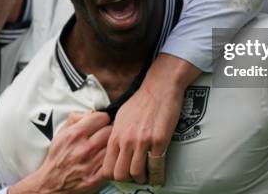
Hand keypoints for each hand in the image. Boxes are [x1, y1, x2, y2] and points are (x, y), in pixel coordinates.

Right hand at [10, 111, 111, 193]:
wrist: (50, 184)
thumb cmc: (58, 156)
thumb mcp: (61, 132)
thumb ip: (76, 117)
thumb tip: (93, 111)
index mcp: (75, 134)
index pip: (102, 117)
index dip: (103, 119)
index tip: (102, 123)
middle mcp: (83, 149)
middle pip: (111, 131)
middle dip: (109, 131)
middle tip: (105, 135)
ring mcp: (90, 165)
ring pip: (113, 147)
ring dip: (110, 146)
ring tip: (104, 147)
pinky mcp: (95, 179)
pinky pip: (111, 164)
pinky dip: (110, 161)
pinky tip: (104, 160)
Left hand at [102, 53, 200, 183]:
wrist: (159, 88)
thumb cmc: (140, 101)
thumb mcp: (120, 117)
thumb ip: (116, 135)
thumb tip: (114, 150)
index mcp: (115, 135)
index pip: (107, 168)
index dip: (115, 176)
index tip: (123, 174)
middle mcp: (126, 140)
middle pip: (120, 174)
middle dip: (128, 180)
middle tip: (136, 177)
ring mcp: (142, 141)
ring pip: (137, 173)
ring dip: (144, 178)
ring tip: (148, 175)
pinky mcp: (159, 140)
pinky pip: (156, 167)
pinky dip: (158, 175)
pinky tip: (159, 175)